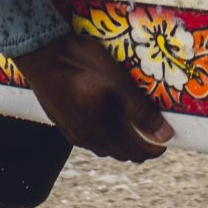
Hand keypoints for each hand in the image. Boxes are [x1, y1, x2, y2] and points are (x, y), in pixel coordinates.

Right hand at [14, 31, 171, 161]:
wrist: (40, 53)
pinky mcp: (63, 125)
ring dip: (124, 142)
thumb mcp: (117, 80)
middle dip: (142, 144)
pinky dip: (106, 136)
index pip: (139, 152)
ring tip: (133, 121)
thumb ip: (140, 110)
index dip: (157, 147)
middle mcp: (89, 137)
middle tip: (153, 125)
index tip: (167, 134)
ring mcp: (74, 133)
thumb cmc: (81, 61)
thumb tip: (164, 134)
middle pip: (125, 154)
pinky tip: (106, 118)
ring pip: (108, 149)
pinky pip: (91, 141)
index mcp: (105, 128)